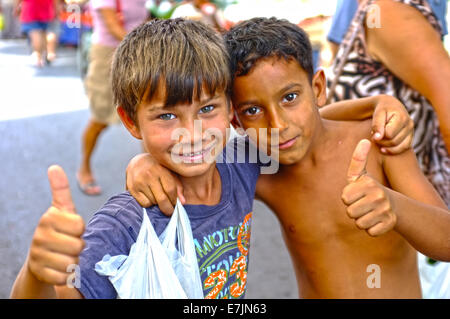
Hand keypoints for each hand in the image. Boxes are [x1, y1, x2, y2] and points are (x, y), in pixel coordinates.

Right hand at [27, 165, 84, 285]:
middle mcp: (40, 235)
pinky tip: (59, 268)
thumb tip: (54, 167)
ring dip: (73, 261)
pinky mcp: (40, 272)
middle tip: (68, 244)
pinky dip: (66, 275)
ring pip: (72, 261)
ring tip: (64, 255)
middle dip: (78, 247)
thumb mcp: (61, 210)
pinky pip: (65, 276)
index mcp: (48, 218)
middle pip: (78, 245)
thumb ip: (61, 190)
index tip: (71, 229)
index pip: (79, 225)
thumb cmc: (58, 231)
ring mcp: (38, 254)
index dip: (80, 229)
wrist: (40, 260)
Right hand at [126, 153, 184, 214]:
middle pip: (162, 199)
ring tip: (158, 198)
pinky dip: (149, 204)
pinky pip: (144, 203)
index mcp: (161, 169)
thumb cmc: (158, 169)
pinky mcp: (132, 188)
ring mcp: (139, 182)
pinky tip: (149, 197)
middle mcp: (149, 175)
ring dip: (157, 204)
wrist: (138, 162)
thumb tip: (183, 202)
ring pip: (153, 202)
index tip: (176, 205)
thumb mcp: (170, 173)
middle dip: (168, 208)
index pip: (170, 189)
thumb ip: (178, 187)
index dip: (174, 200)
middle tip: (170, 211)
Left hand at [341, 139, 396, 235]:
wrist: (394, 205)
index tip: (357, 194)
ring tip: (370, 212)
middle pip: (350, 212)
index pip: (345, 198)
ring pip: (359, 223)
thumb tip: (365, 139)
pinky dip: (371, 228)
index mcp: (368, 184)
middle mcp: (378, 196)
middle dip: (354, 210)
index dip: (348, 198)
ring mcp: (385, 211)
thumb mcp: (362, 174)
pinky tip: (377, 220)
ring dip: (362, 220)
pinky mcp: (389, 224)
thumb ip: (358, 158)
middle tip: (364, 204)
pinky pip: (370, 232)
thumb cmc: (370, 189)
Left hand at [371, 95, 413, 153]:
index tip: (372, 132)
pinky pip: (404, 148)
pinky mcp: (411, 137)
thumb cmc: (382, 110)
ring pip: (399, 147)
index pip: (389, 134)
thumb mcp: (377, 114)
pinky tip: (383, 149)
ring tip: (379, 140)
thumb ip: (377, 125)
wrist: (391, 107)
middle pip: (394, 142)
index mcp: (401, 117)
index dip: (378, 136)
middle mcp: (409, 124)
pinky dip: (393, 151)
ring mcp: (411, 131)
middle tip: (374, 137)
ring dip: (386, 146)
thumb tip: (378, 138)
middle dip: (381, 142)